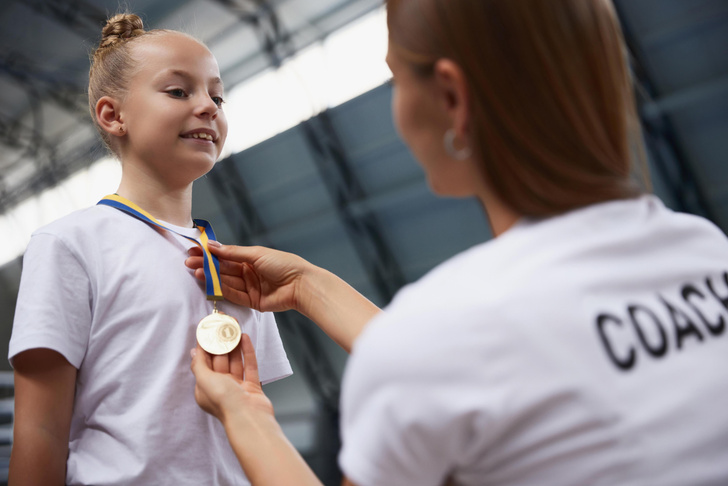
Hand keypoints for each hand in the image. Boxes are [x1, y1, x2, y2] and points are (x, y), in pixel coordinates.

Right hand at [186, 244, 308, 312]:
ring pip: (226, 282)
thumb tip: (212, 246)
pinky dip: (222, 290)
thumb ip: (233, 252)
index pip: (226, 256)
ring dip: (211, 277)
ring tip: (196, 271)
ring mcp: (250, 287)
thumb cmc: (283, 264)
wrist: (301, 284)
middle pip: (223, 269)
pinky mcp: (253, 302)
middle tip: (189, 262)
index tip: (194, 250)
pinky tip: (209, 283)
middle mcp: (249, 272)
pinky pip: (234, 295)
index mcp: (251, 258)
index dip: (210, 254)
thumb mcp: (256, 254)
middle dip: (206, 265)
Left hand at [190, 334, 273, 423]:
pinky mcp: (252, 386)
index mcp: (205, 389)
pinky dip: (247, 352)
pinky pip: (249, 365)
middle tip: (222, 326)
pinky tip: (245, 339)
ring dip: (234, 345)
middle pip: (220, 361)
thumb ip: (199, 365)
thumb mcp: (204, 380)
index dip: (204, 347)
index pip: (203, 363)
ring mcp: (238, 387)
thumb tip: (193, 352)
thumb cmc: (225, 402)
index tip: (207, 331)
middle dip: (220, 343)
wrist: (249, 417)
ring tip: (234, 328)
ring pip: (235, 361)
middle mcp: (221, 388)